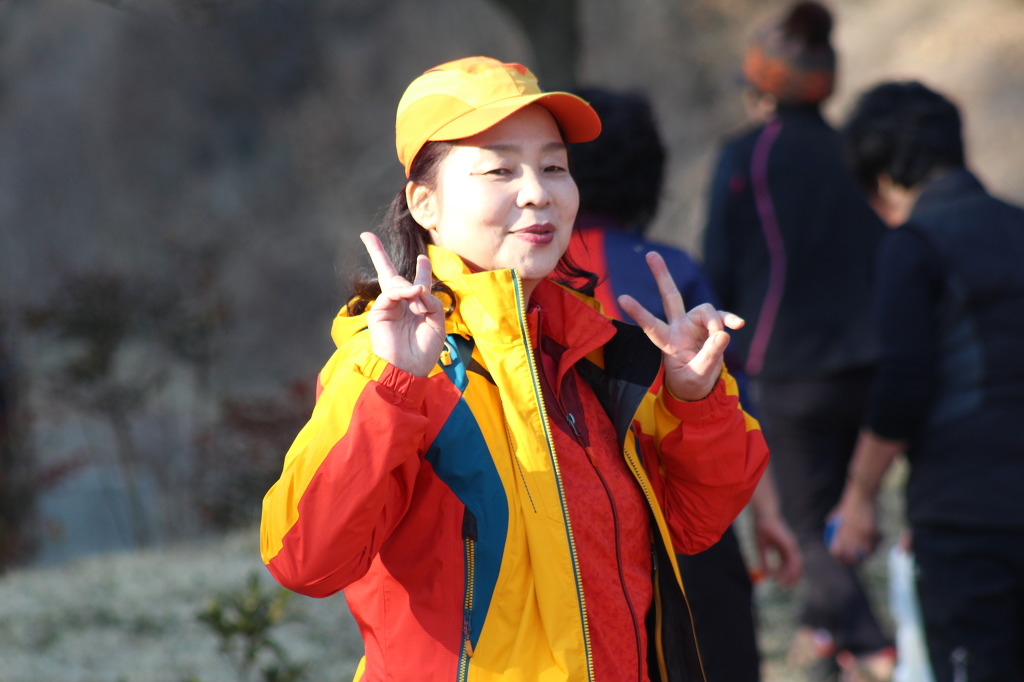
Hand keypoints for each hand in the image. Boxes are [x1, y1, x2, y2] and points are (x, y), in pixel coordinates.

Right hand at [360, 232, 445, 376]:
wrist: (409, 370)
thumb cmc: (425, 351)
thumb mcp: (438, 324)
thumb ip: (432, 302)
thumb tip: (417, 288)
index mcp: (416, 307)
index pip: (417, 283)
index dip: (421, 270)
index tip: (422, 259)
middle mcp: (400, 305)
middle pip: (388, 274)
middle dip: (377, 253)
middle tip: (365, 236)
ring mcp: (387, 307)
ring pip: (395, 283)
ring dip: (411, 288)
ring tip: (419, 301)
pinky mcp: (378, 312)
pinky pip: (391, 293)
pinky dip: (404, 292)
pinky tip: (413, 295)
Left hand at [617, 251, 743, 400]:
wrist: (702, 387)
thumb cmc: (692, 382)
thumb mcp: (698, 375)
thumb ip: (710, 356)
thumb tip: (723, 334)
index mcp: (667, 342)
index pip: (651, 326)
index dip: (639, 312)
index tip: (622, 298)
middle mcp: (679, 328)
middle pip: (671, 297)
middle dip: (662, 276)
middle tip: (651, 254)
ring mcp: (695, 325)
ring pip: (705, 309)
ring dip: (716, 323)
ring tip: (720, 339)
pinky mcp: (711, 327)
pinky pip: (722, 317)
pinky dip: (730, 319)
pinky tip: (739, 325)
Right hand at [752, 509, 802, 586]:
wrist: (764, 516)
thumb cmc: (762, 528)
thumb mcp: (761, 548)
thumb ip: (763, 561)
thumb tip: (764, 575)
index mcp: (783, 547)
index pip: (787, 564)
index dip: (784, 574)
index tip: (779, 583)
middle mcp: (790, 547)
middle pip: (794, 566)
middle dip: (790, 577)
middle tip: (784, 587)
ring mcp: (792, 546)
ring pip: (796, 565)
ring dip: (792, 576)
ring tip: (784, 584)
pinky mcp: (790, 544)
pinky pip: (794, 560)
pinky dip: (791, 570)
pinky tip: (785, 576)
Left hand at [827, 492, 880, 564]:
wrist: (861, 493)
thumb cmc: (850, 499)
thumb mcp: (839, 509)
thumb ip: (833, 517)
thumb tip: (828, 523)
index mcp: (840, 531)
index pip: (836, 551)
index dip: (839, 559)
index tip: (842, 561)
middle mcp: (848, 535)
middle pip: (851, 556)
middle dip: (855, 561)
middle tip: (859, 561)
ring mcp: (859, 534)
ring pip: (865, 552)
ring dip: (869, 553)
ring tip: (871, 553)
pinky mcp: (871, 531)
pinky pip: (875, 542)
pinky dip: (878, 543)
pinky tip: (879, 542)